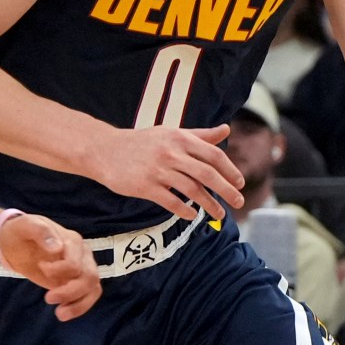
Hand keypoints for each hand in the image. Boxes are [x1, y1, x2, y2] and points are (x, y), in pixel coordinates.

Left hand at [0, 211, 102, 320]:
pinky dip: (80, 307)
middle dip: (70, 292)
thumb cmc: (22, 232)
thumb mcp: (25, 225)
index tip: (40, 267)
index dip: (59, 270)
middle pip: (89, 277)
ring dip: (79, 304)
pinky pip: (88, 296)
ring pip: (93, 288)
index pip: (75, 262)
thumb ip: (41, 232)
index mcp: (72, 240)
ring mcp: (82, 269)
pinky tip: (64, 313)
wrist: (16, 242)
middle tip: (48, 299)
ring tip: (60, 315)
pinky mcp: (76, 282)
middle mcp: (82, 254)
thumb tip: (57, 248)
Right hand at [93, 123, 242, 219]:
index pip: (213, 155)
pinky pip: (170, 201)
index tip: (240, 183)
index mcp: (180, 138)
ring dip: (209, 204)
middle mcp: (171, 153)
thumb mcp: (171, 133)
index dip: (229, 170)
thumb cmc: (142, 142)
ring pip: (191, 190)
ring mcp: (158, 170)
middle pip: (207, 174)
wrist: (105, 150)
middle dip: (226, 190)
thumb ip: (199, 135)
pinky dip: (184, 210)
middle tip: (239, 202)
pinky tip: (192, 215)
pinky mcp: (144, 186)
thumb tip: (226, 129)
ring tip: (219, 214)